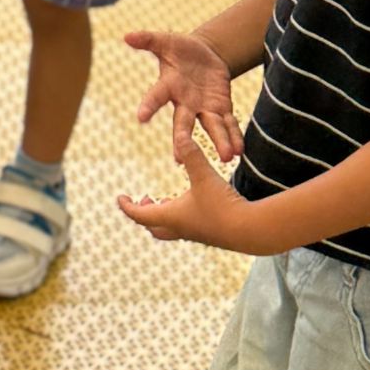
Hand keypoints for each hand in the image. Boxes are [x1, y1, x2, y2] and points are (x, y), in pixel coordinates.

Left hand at [117, 141, 263, 250]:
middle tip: (143, 201)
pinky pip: (187, 227)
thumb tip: (179, 135)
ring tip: (166, 200)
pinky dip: (181, 216)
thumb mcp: (204, 176)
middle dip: (144, 214)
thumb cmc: (222, 205)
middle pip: (153, 226)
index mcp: (171, 216)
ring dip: (164, 215)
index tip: (120, 197)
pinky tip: (193, 204)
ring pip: (170, 228)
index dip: (127, 206)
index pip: (139, 215)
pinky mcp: (209, 234)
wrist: (249, 230)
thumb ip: (192, 155)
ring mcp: (194, 234)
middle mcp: (179, 228)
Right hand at [125, 27, 242, 163]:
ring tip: (226, 157)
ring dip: (219, 142)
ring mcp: (203, 108)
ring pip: (211, 127)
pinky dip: (234, 137)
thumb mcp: (165, 41)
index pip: (156, 96)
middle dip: (183, 138)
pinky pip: (228, 124)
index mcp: (169, 86)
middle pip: (183, 122)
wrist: (204, 55)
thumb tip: (126, 35)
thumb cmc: (180, 49)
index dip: (148, 106)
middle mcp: (184, 102)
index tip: (140, 117)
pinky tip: (239, 151)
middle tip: (181, 157)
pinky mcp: (221, 108)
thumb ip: (148, 39)